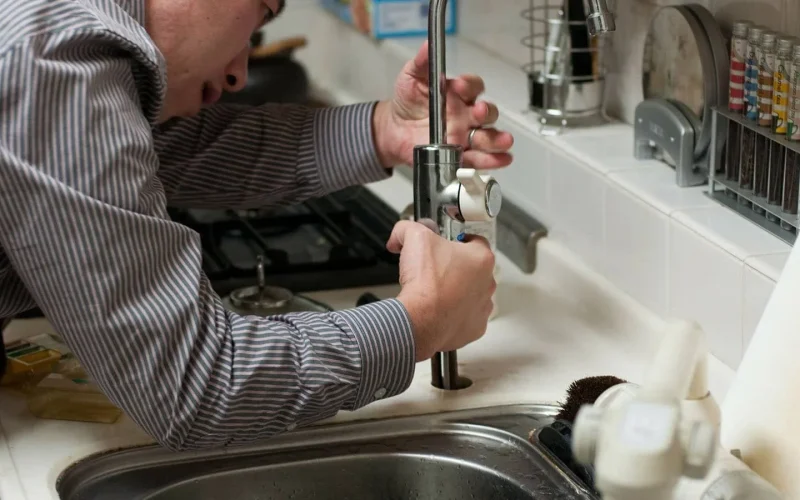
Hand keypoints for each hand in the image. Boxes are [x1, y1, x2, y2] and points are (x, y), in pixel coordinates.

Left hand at [373, 42, 513, 169]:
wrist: (394, 130)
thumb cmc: (408, 102)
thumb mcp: (412, 77)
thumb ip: (422, 62)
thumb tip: (428, 45)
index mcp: (458, 94)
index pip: (473, 86)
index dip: (469, 85)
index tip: (458, 86)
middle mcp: (466, 115)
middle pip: (487, 113)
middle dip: (486, 113)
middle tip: (477, 113)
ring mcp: (466, 136)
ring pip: (488, 137)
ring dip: (497, 139)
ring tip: (502, 141)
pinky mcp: (460, 155)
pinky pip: (479, 159)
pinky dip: (492, 160)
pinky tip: (501, 159)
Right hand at [387, 221, 495, 361]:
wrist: (420, 320)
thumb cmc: (426, 282)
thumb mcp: (414, 238)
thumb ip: (408, 229)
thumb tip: (400, 234)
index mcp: (481, 258)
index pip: (475, 241)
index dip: (458, 241)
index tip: (446, 245)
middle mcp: (487, 283)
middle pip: (473, 269)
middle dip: (456, 268)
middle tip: (435, 269)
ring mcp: (483, 308)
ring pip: (471, 294)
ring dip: (457, 292)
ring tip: (435, 293)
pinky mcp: (475, 328)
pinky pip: (466, 318)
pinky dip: (453, 315)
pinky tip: (438, 311)